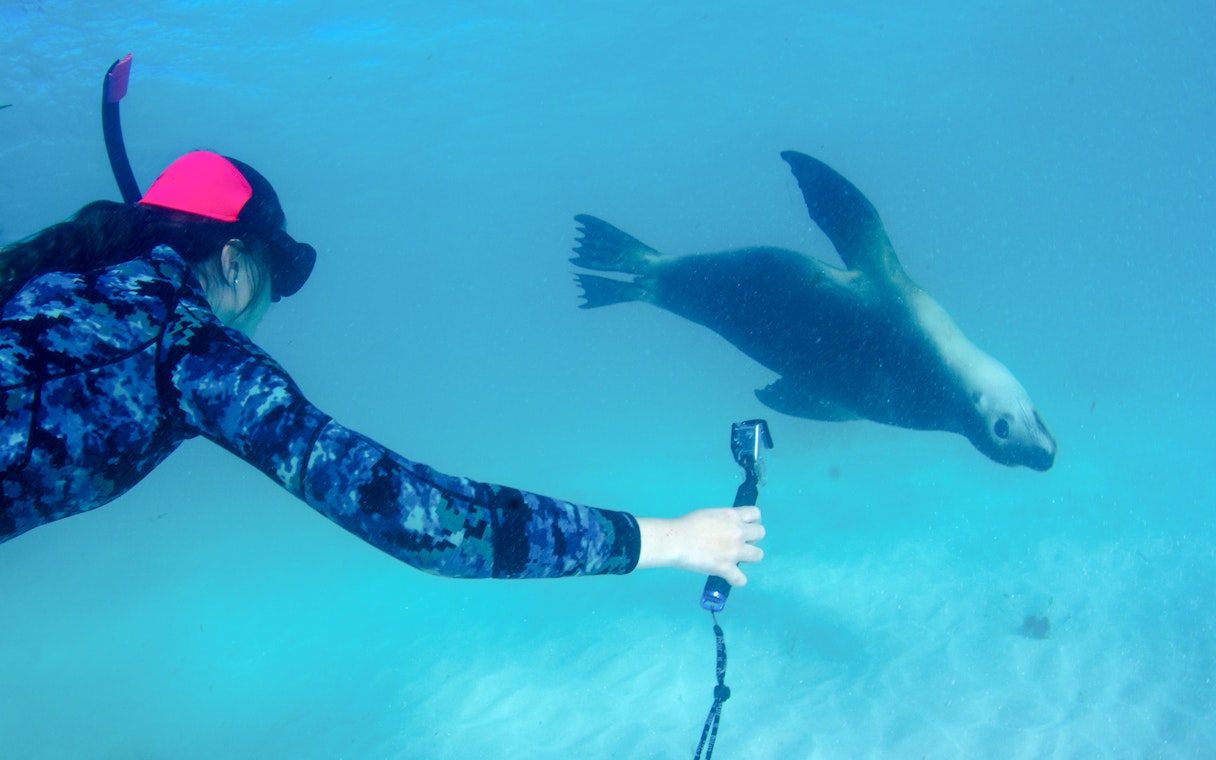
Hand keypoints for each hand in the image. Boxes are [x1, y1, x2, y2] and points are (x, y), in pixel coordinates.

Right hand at [635, 506, 764, 586]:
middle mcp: (738, 532)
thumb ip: (723, 521)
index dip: (754, 521)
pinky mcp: (726, 568)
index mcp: (732, 516)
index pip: (756, 513)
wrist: (676, 540)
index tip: (747, 527)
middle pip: (761, 533)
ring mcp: (734, 551)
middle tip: (739, 543)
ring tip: (736, 559)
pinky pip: (741, 579)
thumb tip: (725, 529)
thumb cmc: (686, 525)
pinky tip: (729, 577)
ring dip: (748, 557)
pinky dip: (736, 580)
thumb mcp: (709, 515)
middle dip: (752, 538)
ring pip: (758, 555)